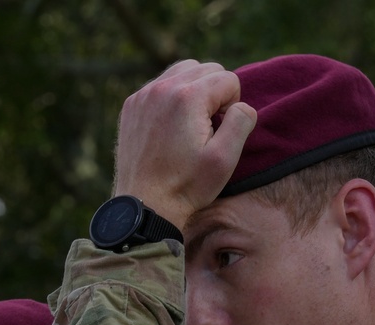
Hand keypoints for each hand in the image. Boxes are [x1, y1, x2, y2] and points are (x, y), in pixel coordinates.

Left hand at [112, 59, 257, 225]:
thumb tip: (242, 105)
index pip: (228, 79)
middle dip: (215, 94)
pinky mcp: (131, 106)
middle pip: (206, 69)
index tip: (221, 131)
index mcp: (188, 97)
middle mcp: (162, 87)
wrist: (145, 204)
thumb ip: (241, 122)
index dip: (233, 105)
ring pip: (182, 71)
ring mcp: (143, 95)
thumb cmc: (187, 185)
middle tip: (210, 127)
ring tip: (193, 123)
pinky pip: (160, 86)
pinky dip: (172, 98)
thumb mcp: (225, 159)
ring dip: (195, 91)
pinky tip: (173, 127)